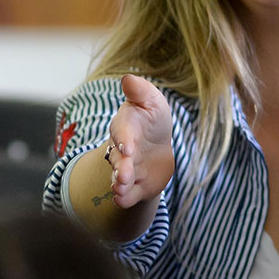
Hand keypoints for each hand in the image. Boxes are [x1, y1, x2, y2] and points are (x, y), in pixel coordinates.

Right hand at [104, 75, 174, 207]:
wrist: (158, 143)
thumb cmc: (152, 118)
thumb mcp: (151, 101)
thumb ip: (140, 91)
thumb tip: (128, 78)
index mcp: (126, 128)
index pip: (122, 133)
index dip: (124, 140)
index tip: (127, 147)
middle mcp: (123, 152)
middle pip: (120, 160)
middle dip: (121, 168)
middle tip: (124, 174)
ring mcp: (129, 171)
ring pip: (121, 179)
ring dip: (120, 184)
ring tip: (120, 188)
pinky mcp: (137, 187)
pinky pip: (129, 194)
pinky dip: (125, 198)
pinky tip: (122, 200)